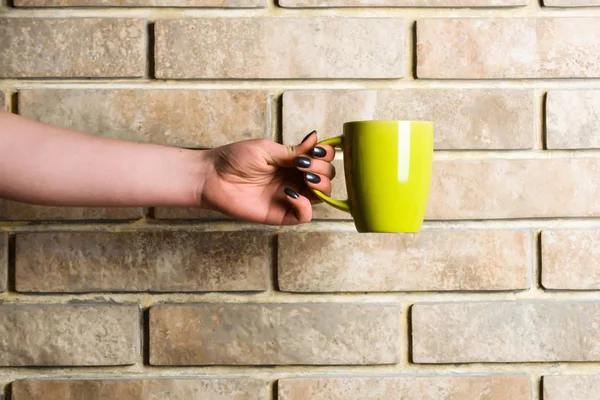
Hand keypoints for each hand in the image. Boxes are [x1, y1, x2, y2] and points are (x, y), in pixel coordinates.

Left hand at [199, 131, 335, 224]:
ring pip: (320, 197)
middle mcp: (294, 179)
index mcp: (293, 162)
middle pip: (326, 178)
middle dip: (323, 169)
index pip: (322, 160)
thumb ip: (293, 150)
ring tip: (305, 177)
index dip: (325, 155)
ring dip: (320, 186)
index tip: (315, 150)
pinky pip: (304, 215)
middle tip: (305, 164)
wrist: (212, 176)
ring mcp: (290, 197)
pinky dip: (304, 205)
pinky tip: (290, 194)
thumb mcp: (267, 149)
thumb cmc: (234, 159)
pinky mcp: (280, 214)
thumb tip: (316, 138)